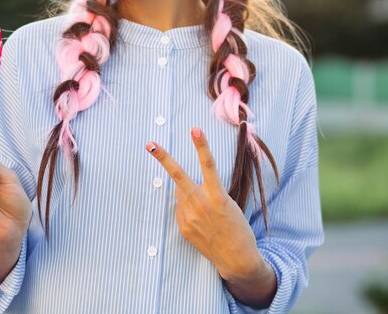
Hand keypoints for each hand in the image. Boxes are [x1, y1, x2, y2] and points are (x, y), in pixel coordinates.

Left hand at [145, 127, 260, 280]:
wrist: (236, 257)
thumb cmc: (237, 227)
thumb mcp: (228, 204)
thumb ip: (207, 192)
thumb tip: (182, 189)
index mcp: (217, 195)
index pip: (208, 165)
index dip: (201, 146)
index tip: (195, 129)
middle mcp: (201, 203)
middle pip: (178, 175)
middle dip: (163, 158)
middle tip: (150, 144)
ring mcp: (189, 216)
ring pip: (180, 193)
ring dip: (188, 194)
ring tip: (205, 210)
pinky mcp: (183, 227)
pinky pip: (181, 210)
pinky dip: (188, 209)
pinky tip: (201, 221)